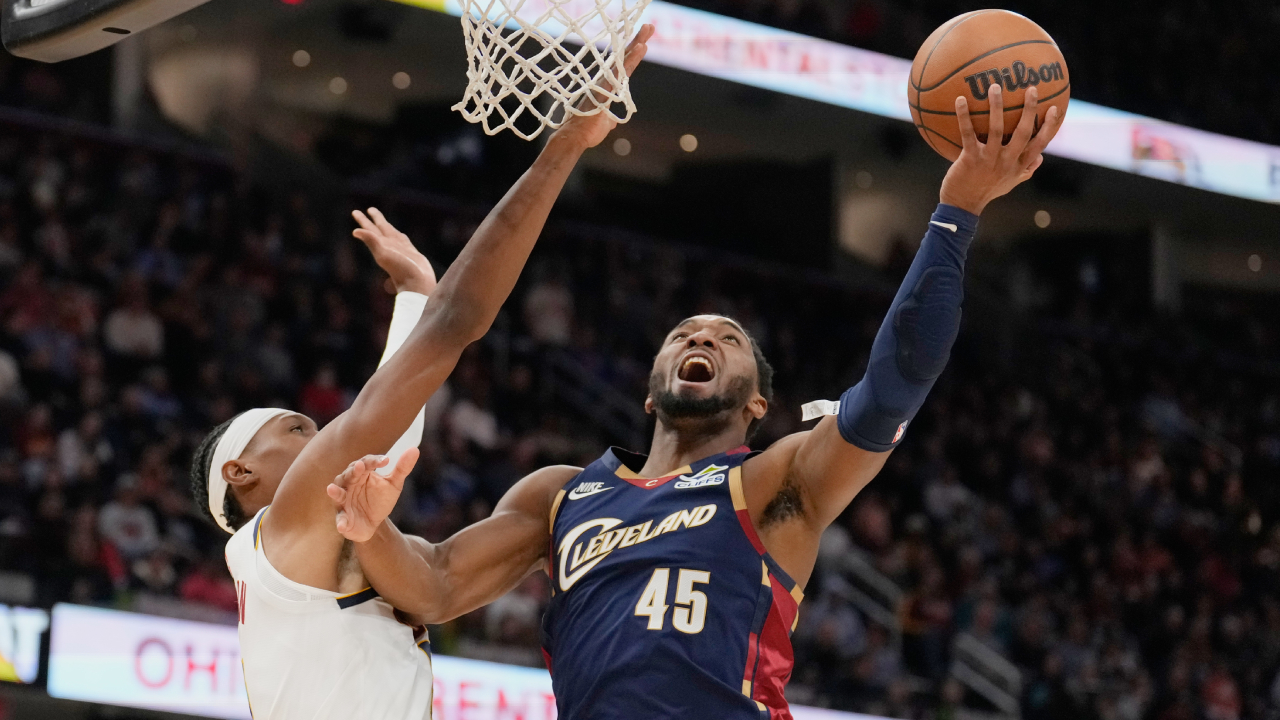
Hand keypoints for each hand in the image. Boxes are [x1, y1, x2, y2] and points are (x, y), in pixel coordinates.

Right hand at [326, 448, 418, 541]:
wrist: (375, 524)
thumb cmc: (381, 499)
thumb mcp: (394, 484)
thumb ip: (402, 468)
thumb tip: (415, 449)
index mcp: (362, 474)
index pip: (366, 462)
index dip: (374, 461)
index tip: (387, 460)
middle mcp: (349, 484)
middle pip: (349, 475)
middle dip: (354, 471)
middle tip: (360, 467)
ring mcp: (344, 501)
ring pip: (338, 494)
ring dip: (336, 492)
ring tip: (332, 489)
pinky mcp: (343, 518)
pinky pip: (340, 519)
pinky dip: (340, 521)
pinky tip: (342, 525)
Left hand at [353, 208, 437, 294]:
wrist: (418, 284)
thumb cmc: (401, 270)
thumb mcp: (383, 254)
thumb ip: (371, 240)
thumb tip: (355, 231)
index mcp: (382, 245)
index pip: (371, 229)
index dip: (364, 220)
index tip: (355, 212)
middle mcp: (390, 247)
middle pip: (381, 229)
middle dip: (375, 219)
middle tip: (370, 209)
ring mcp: (401, 250)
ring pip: (393, 235)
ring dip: (387, 228)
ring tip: (383, 223)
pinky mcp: (412, 254)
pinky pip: (404, 241)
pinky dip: (400, 237)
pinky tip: (401, 237)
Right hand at [549, 24, 653, 150]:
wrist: (576, 135)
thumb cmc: (588, 130)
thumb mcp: (603, 122)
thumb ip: (608, 118)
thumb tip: (610, 121)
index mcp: (607, 87)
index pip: (623, 67)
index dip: (632, 53)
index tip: (641, 40)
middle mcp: (607, 80)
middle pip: (625, 57)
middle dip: (637, 40)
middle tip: (649, 26)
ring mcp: (607, 82)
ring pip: (625, 59)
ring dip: (637, 43)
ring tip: (648, 29)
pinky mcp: (608, 86)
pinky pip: (624, 69)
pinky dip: (633, 57)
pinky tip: (641, 46)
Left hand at [939, 84, 1064, 215]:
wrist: (963, 206)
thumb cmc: (987, 191)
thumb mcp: (1011, 183)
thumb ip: (1027, 170)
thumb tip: (1041, 158)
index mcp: (1019, 165)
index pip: (1040, 144)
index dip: (1050, 126)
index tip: (1055, 108)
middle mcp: (1008, 161)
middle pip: (1024, 132)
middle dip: (1030, 110)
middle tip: (1031, 88)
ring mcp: (989, 159)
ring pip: (997, 129)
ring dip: (996, 106)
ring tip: (994, 87)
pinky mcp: (970, 159)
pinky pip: (967, 133)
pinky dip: (964, 115)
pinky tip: (960, 100)